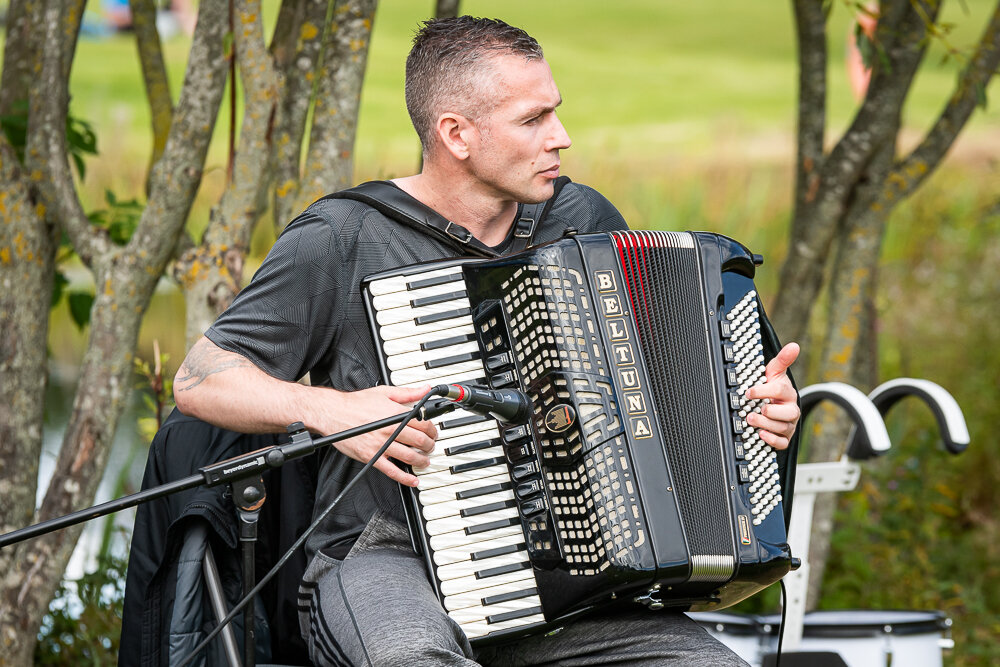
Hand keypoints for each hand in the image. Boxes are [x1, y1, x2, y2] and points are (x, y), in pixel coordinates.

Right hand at [322, 384, 437, 486]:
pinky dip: (405, 478)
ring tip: (424, 461)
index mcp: (395, 414)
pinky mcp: (372, 457)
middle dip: (429, 446)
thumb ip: (408, 393)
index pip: (423, 424)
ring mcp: (381, 445)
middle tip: (430, 446)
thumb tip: (425, 389)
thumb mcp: (385, 392)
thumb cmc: (356, 403)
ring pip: (409, 456)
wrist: (334, 413)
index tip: (433, 433)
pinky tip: (412, 480)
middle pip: (419, 441)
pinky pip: (392, 471)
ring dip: (422, 461)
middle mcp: (390, 430)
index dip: (432, 430)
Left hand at [745, 342, 800, 449]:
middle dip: (768, 412)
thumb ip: (782, 360)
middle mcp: (791, 409)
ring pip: (783, 428)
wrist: (777, 405)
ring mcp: (789, 425)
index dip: (763, 391)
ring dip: (765, 425)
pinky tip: (761, 434)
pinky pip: (783, 443)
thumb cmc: (774, 389)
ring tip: (751, 420)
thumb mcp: (775, 373)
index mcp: (788, 393)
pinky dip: (772, 440)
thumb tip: (794, 345)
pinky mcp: (785, 438)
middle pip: (787, 413)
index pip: (779, 390)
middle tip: (752, 411)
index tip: (748, 392)